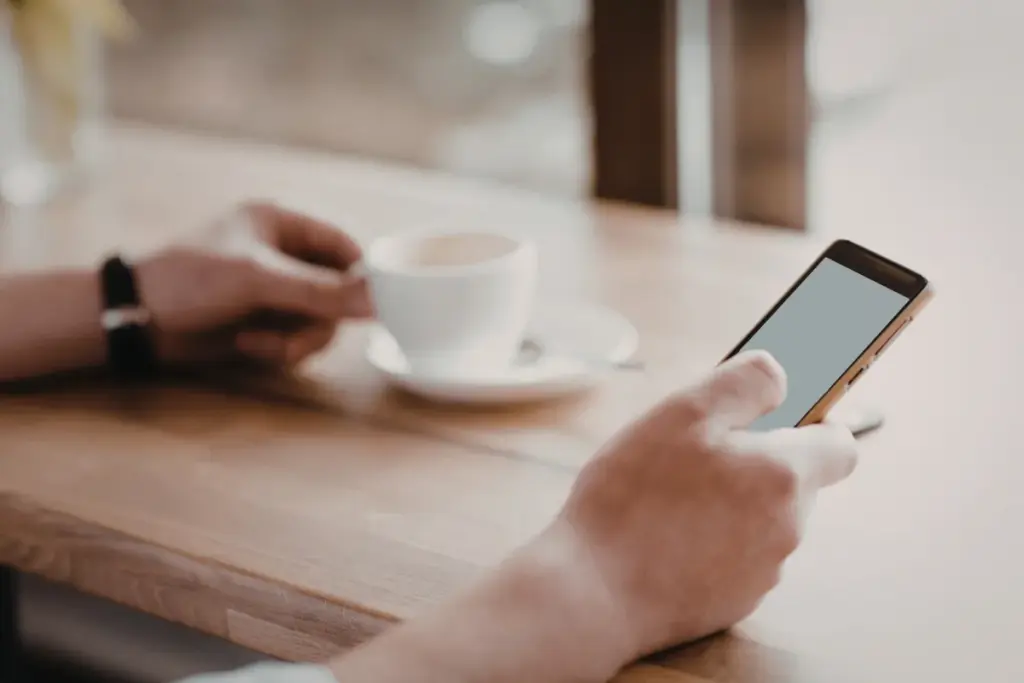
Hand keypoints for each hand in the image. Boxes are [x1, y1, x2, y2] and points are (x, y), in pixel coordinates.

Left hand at [136, 201, 371, 366]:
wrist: (136, 321)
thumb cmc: (191, 280)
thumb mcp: (259, 280)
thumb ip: (321, 291)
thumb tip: (378, 301)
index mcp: (280, 224)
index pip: (342, 246)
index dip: (359, 276)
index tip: (369, 306)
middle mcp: (281, 255)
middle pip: (336, 291)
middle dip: (319, 319)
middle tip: (301, 335)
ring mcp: (273, 291)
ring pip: (319, 321)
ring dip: (299, 339)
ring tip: (264, 344)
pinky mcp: (263, 321)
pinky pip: (297, 338)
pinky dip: (281, 347)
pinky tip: (249, 345)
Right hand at [549, 350, 857, 666]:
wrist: (594, 593)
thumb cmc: (633, 499)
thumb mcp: (682, 414)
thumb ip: (742, 384)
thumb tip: (780, 376)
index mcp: (784, 476)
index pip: (839, 445)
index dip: (813, 422)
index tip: (776, 416)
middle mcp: (788, 528)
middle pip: (794, 482)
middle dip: (755, 463)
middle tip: (694, 454)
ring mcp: (763, 572)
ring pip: (762, 519)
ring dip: (731, 503)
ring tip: (670, 498)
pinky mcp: (735, 602)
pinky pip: (736, 557)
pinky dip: (711, 542)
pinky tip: (664, 536)